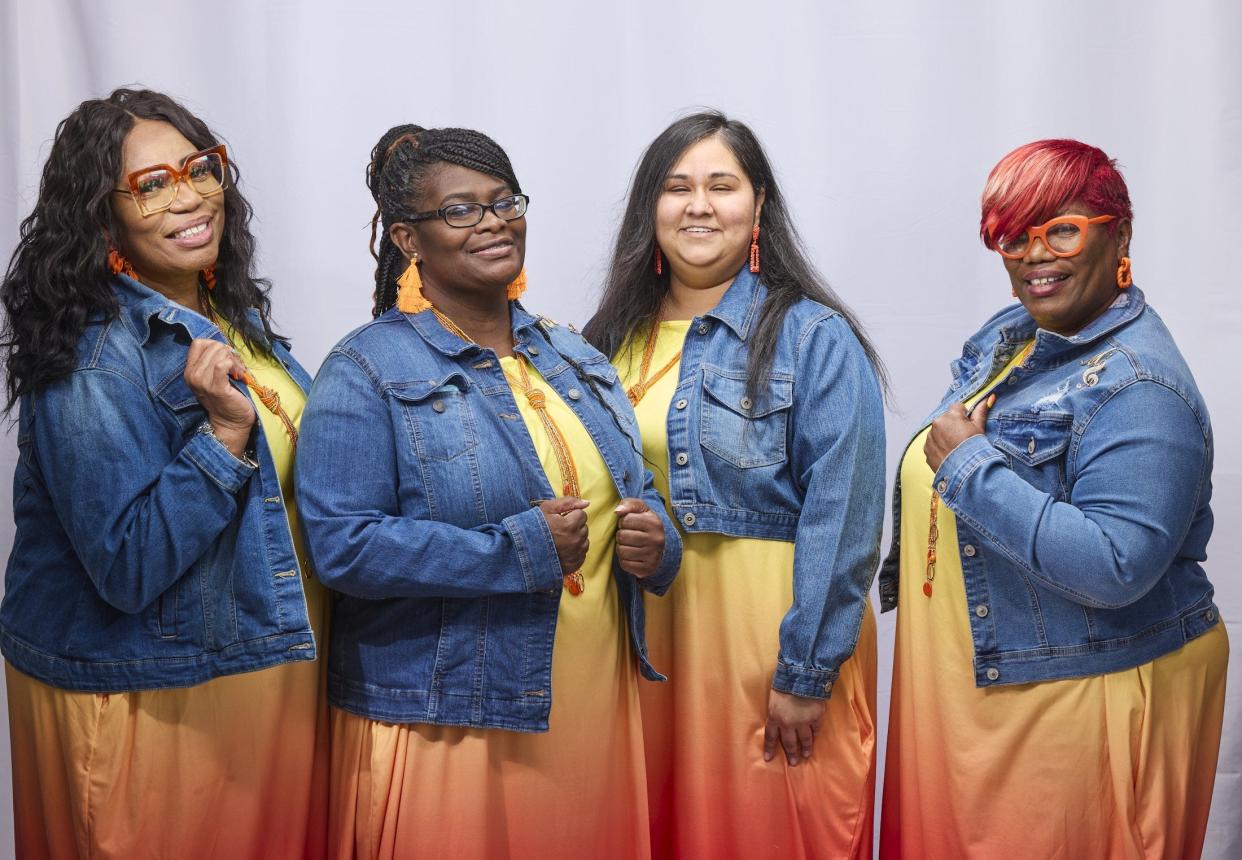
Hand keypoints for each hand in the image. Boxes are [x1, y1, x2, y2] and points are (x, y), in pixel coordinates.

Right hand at [184, 339, 255, 457]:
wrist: (231, 422)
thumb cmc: (226, 397)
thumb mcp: (213, 376)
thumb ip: (213, 360)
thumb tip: (225, 346)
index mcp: (190, 370)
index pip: (199, 343)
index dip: (216, 345)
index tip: (226, 358)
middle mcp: (192, 375)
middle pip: (212, 346)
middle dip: (228, 353)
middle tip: (236, 367)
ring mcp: (202, 382)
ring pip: (219, 353)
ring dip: (234, 360)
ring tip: (238, 372)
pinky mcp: (216, 388)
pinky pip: (223, 365)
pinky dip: (234, 365)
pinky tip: (238, 375)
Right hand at [538, 496, 589, 573]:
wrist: (524, 552)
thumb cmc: (534, 528)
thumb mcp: (546, 509)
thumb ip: (568, 502)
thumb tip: (587, 503)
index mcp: (569, 525)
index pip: (582, 515)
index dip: (571, 515)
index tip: (560, 520)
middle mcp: (575, 540)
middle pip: (584, 528)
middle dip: (574, 527)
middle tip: (559, 530)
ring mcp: (576, 554)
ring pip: (584, 541)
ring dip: (576, 539)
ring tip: (560, 541)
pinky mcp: (574, 565)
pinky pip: (582, 554)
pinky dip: (575, 551)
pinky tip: (562, 550)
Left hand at [614, 498, 664, 578]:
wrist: (661, 547)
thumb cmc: (646, 525)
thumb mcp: (641, 510)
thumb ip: (629, 504)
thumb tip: (618, 511)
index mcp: (655, 523)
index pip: (626, 520)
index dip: (624, 522)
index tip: (630, 525)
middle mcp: (656, 540)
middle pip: (622, 536)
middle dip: (621, 535)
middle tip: (628, 536)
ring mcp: (653, 556)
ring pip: (622, 551)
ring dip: (621, 548)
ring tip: (630, 545)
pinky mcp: (647, 569)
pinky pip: (625, 564)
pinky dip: (624, 560)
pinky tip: (632, 556)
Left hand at [764, 689, 825, 766]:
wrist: (802, 676)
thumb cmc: (785, 683)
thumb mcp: (774, 698)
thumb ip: (776, 711)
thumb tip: (778, 719)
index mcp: (775, 717)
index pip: (770, 736)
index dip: (769, 748)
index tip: (768, 759)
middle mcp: (788, 723)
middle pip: (789, 742)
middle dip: (791, 754)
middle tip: (793, 763)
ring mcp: (803, 722)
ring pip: (804, 739)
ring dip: (805, 748)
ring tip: (806, 755)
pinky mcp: (815, 718)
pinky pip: (816, 729)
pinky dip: (815, 733)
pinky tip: (815, 737)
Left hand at [924, 394, 993, 472]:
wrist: (968, 471)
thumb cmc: (975, 448)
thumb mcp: (979, 428)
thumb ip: (981, 411)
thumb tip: (989, 397)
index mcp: (950, 416)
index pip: (957, 407)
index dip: (964, 416)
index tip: (967, 426)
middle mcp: (937, 423)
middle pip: (946, 419)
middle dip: (952, 426)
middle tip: (962, 439)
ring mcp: (930, 437)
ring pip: (938, 432)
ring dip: (944, 436)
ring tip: (955, 448)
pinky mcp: (926, 449)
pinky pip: (933, 444)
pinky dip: (938, 447)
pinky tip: (948, 454)